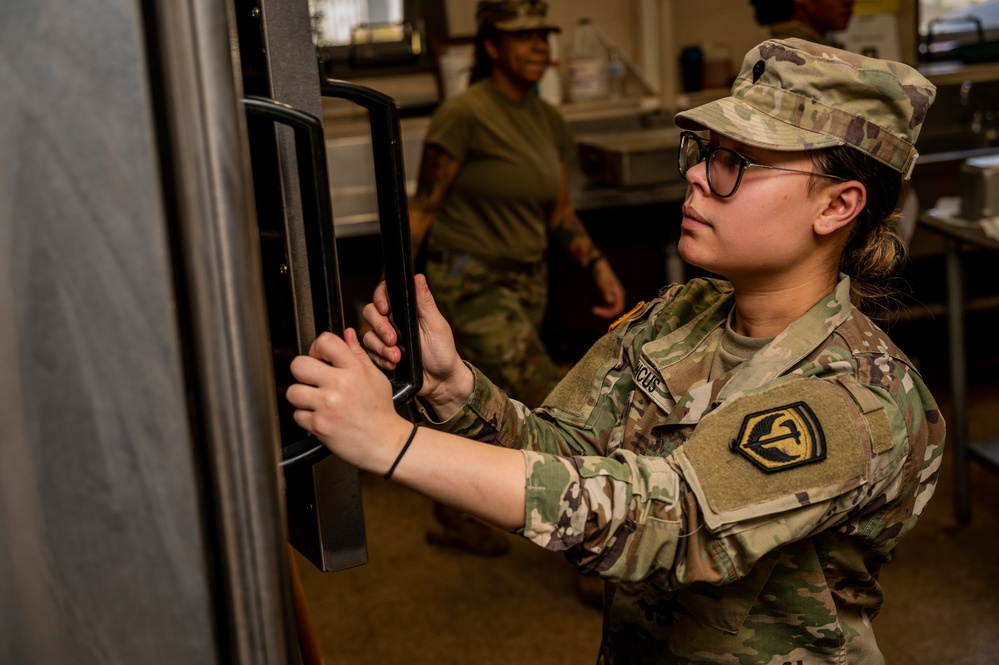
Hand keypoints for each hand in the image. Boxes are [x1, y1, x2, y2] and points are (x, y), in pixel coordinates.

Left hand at [287, 329, 411, 472]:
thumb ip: (358, 354)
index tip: (319, 357)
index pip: (325, 341)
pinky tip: (320, 416)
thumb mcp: (375, 377)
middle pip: (299, 364)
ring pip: (293, 391)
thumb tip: (347, 335)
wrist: (384, 442)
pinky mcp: (319, 425)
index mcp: (354, 370)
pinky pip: (297, 415)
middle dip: (303, 372)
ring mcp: (327, 405)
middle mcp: (339, 385)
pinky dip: (306, 417)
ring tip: (315, 400)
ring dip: (301, 396)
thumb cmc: (380, 412)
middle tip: (311, 379)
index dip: (317, 348)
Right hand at [362, 274, 473, 417]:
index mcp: (407, 310)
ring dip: (381, 347)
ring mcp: (385, 339)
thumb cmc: (442, 352)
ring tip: (397, 357)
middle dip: (380, 327)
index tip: (385, 309)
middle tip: (394, 340)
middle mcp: (393, 322)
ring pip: (368, 335)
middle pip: (371, 313)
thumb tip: (418, 277)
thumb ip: (425, 303)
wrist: (440, 382)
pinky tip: (394, 364)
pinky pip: (369, 353)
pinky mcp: (380, 355)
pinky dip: (380, 359)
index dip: (380, 298)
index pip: (385, 294)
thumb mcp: (437, 325)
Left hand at [591, 259, 625, 318]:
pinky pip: (607, 307)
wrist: (598, 268)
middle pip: (615, 310)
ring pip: (611, 309)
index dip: (611, 313)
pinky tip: (595, 308)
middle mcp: (618, 297)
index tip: (600, 312)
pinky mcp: (608, 297)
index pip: (619, 308)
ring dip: (604, 312)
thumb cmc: (601, 274)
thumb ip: (607, 291)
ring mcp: (613, 297)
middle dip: (606, 313)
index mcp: (619, 294)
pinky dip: (602, 309)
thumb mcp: (603, 283)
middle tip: (594, 310)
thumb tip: (610, 301)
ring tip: (594, 310)